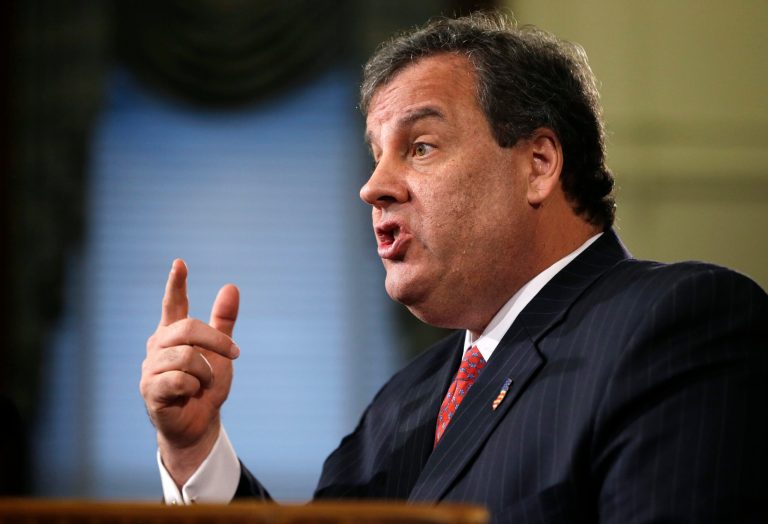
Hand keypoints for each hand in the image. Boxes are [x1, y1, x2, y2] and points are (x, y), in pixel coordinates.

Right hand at [140, 259, 240, 483]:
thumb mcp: (221, 352)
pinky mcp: (150, 390)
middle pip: (187, 328)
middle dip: (215, 340)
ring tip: (204, 384)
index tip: (180, 263)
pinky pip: (178, 379)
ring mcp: (151, 369)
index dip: (176, 284)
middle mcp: (158, 347)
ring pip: (185, 356)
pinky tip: (191, 393)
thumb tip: (231, 286)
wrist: (199, 425)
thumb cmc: (206, 387)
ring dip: (205, 372)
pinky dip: (193, 386)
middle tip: (234, 354)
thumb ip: (224, 322)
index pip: (173, 304)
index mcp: (173, 335)